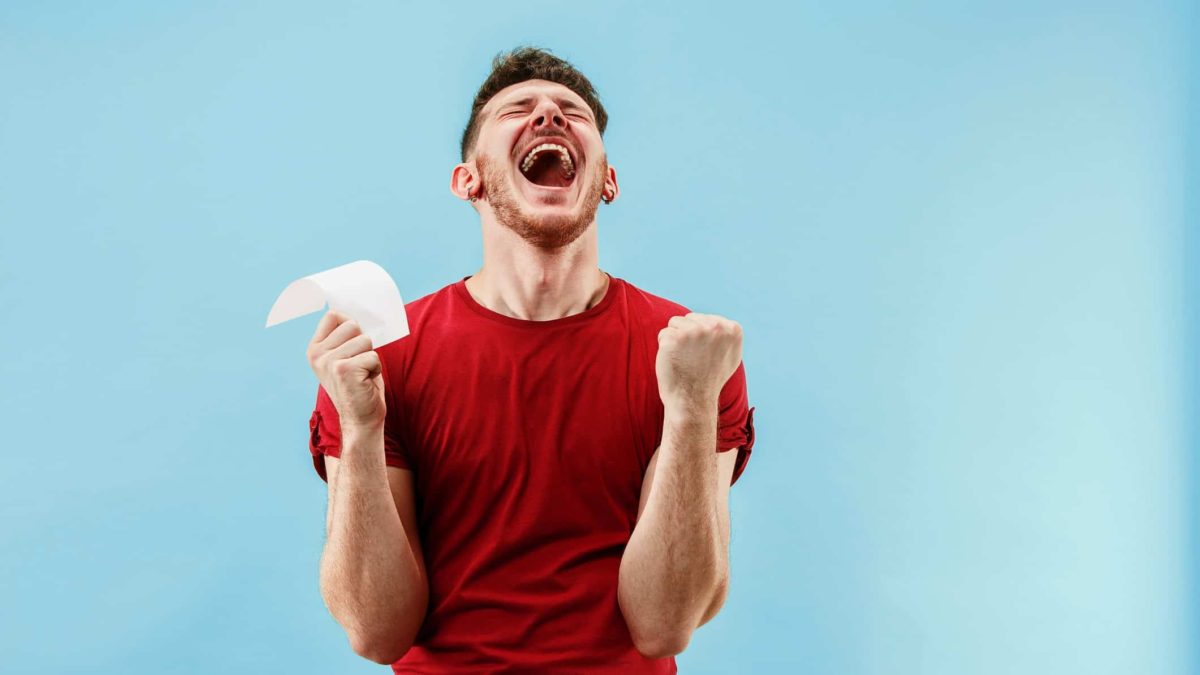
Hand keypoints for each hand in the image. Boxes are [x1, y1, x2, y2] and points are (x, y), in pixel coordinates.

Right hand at [306, 310, 384, 431]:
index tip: (352, 343)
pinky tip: (366, 382)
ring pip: (365, 340)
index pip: (333, 315)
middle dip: (363, 344)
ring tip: (362, 374)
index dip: (350, 325)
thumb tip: (357, 311)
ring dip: (370, 357)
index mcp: (314, 349)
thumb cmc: (359, 385)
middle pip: (352, 325)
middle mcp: (317, 354)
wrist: (361, 419)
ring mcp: (329, 362)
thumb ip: (345, 336)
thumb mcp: (345, 357)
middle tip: (358, 365)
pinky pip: (373, 356)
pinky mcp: (345, 370)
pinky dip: (375, 369)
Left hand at [655, 312, 742, 409]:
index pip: (706, 319)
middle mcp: (716, 327)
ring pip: (675, 323)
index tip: (706, 356)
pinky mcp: (674, 338)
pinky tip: (675, 362)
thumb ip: (727, 337)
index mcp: (733, 330)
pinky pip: (664, 334)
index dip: (701, 338)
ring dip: (675, 340)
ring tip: (685, 360)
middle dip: (688, 336)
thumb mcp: (730, 356)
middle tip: (694, 359)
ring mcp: (694, 332)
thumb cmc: (710, 381)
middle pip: (690, 318)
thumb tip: (723, 323)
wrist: (693, 402)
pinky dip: (665, 348)